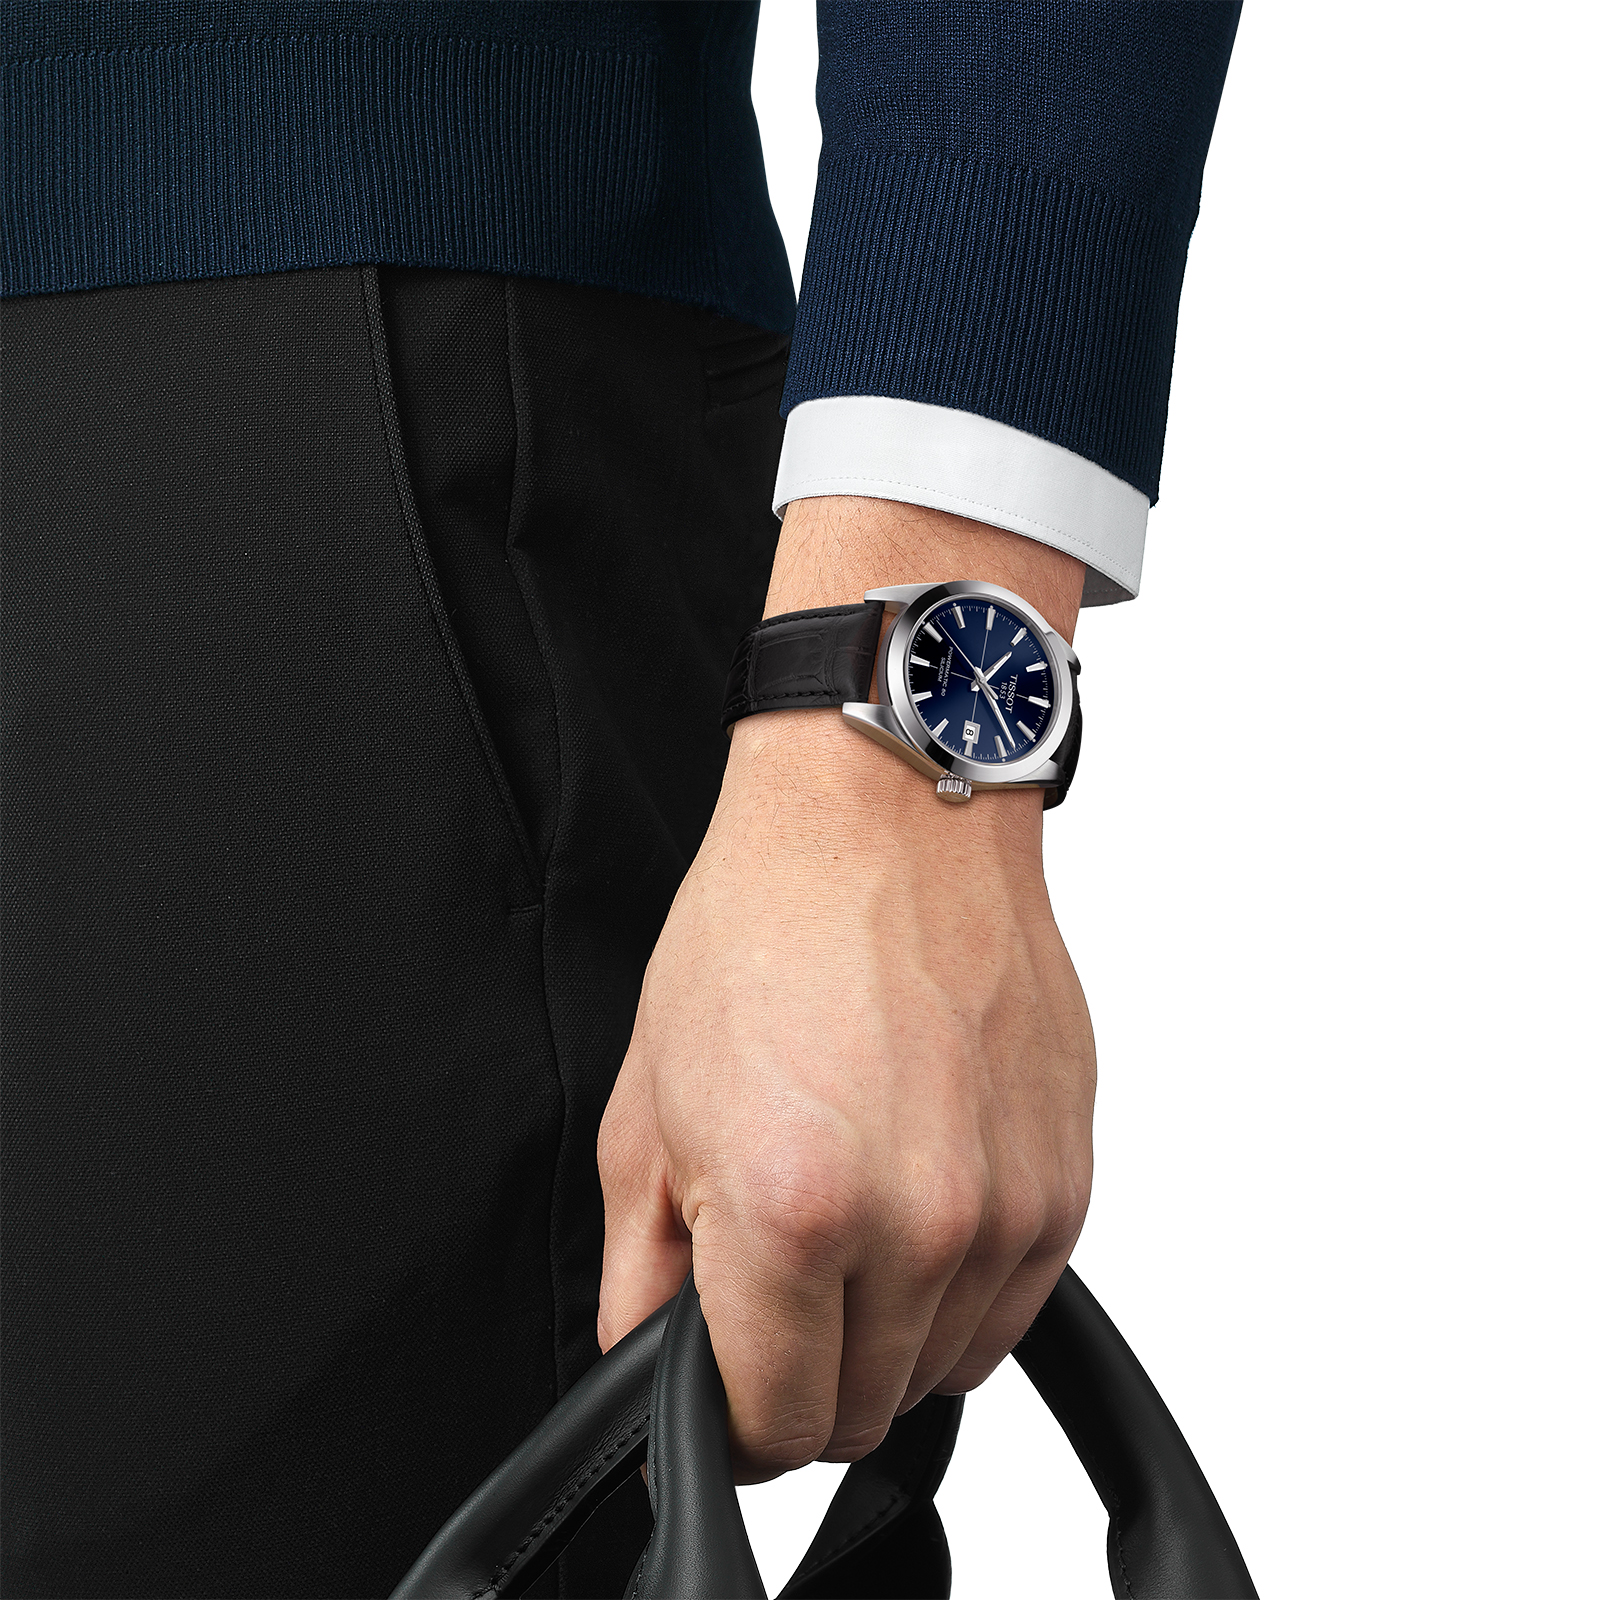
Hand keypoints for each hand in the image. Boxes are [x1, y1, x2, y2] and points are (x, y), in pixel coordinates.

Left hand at [596, 498, 1095, 1480]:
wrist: (886, 820)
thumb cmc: (765, 928)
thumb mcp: (649, 1104)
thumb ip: (642, 1273)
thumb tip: (646, 1369)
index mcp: (792, 1211)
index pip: (772, 1424)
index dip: (731, 1420)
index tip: (724, 1384)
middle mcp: (917, 1226)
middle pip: (859, 1411)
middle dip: (803, 1376)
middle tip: (776, 1282)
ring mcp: (1007, 1208)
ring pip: (942, 1372)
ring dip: (885, 1337)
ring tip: (850, 1222)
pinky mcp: (1066, 1183)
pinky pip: (1010, 1310)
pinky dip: (956, 1292)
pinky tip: (914, 1203)